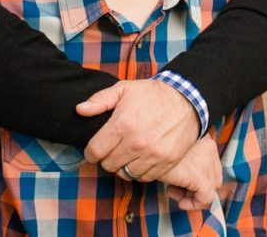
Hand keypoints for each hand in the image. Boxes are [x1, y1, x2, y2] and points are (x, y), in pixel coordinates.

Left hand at [76, 79, 198, 180]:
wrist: (187, 100)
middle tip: (112, 149)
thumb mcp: (124, 89)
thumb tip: (79, 110)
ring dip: (123, 166)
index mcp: (122, 124)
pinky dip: (139, 171)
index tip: (94, 149)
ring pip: (126, 174)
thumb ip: (100, 100)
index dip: (91, 152)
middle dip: (106, 158)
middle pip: (108, 165)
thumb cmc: (153, 94)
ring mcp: (152, 155)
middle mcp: (136, 143)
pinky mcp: (166, 163)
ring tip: (126, 154)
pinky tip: (140, 158)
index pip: (95, 151)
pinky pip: (145, 178)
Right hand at [161, 135, 222, 210]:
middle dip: (195, 186)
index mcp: (203, 138)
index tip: (181, 179)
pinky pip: (205, 198)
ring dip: (191, 194)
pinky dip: (193, 204)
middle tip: (176, 187)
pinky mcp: (200, 177)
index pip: (211, 161)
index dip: (198, 175)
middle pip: (213, 175)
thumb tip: (181, 172)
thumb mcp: (171, 144)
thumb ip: (181, 153)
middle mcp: (209, 149)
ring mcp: (207, 163)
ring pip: (210, 187)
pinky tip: (180, 202)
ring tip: (173, 191)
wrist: (151, 140)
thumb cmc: (156, 141)